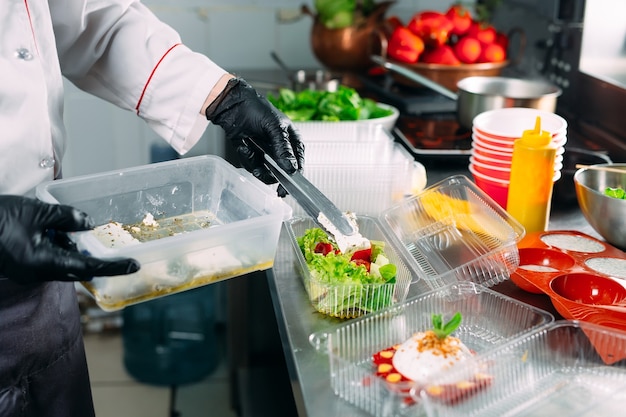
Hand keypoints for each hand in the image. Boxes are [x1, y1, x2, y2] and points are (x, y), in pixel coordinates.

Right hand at [0, 195, 139, 283]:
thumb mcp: (34, 212)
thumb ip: (65, 217)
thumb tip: (87, 224)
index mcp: (43, 263)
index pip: (87, 268)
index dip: (112, 267)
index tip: (133, 266)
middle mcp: (38, 272)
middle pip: (76, 268)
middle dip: (93, 257)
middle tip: (112, 249)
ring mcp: (28, 270)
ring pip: (62, 262)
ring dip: (73, 248)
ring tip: (77, 229)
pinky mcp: (22, 264)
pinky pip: (48, 258)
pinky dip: (58, 245)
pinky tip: (57, 229)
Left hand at [205, 78, 304, 196]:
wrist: (232, 106)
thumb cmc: (256, 109)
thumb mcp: (274, 127)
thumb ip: (284, 148)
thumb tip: (291, 168)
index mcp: (292, 140)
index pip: (299, 162)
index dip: (295, 175)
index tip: (289, 185)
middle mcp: (281, 149)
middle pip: (283, 172)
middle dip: (273, 174)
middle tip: (267, 176)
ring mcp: (267, 154)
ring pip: (267, 173)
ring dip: (257, 166)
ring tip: (248, 150)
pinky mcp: (253, 156)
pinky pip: (254, 167)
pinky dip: (247, 159)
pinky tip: (243, 146)